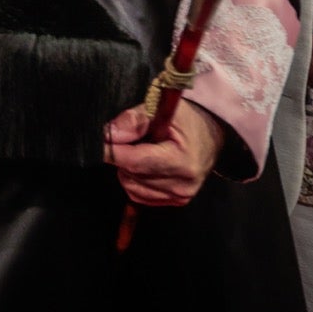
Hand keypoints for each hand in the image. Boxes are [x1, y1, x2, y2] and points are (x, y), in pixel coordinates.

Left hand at [104, 100, 222, 205]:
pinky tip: (147, 164)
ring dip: (128, 168)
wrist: (212, 135)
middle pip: (130, 174)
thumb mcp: (163, 110)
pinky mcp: (176, 201)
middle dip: (122, 155)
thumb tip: (109, 134)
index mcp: (181, 161)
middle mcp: (181, 185)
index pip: (133, 161)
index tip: (100, 138)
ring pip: (131, 186)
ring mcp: (179, 196)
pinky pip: (139, 194)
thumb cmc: (188, 119)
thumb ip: (134, 120)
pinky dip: (136, 179)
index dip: (111, 150)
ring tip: (144, 149)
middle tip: (133, 138)